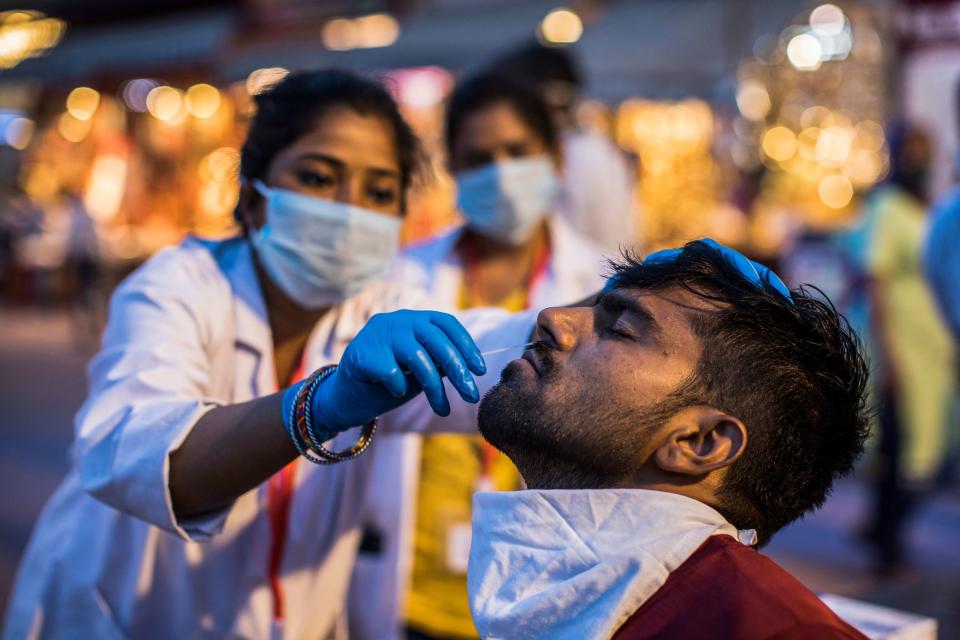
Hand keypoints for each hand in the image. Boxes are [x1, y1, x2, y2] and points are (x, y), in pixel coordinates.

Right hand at [313, 310, 486, 432]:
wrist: (345, 398)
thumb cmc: (387, 384)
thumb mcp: (420, 371)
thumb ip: (439, 362)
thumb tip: (471, 366)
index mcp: (414, 320)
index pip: (446, 324)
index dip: (466, 345)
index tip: (480, 369)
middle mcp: (397, 320)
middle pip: (436, 340)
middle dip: (457, 370)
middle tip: (471, 394)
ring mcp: (378, 333)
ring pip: (417, 357)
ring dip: (434, 387)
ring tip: (442, 408)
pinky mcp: (361, 352)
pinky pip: (393, 373)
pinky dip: (399, 387)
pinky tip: (393, 392)